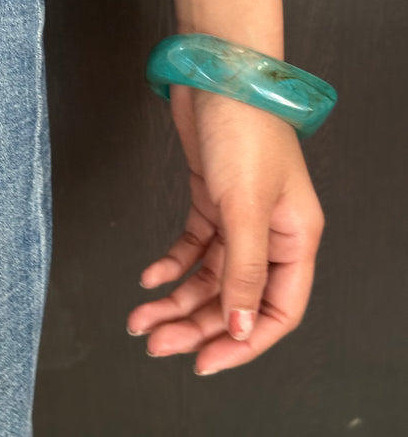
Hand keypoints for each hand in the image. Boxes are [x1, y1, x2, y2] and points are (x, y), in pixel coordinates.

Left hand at [126, 83, 324, 374]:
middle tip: (158, 342)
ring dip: (177, 298)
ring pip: (210, 276)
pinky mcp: (211, 200)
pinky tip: (150, 274)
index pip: (276, 309)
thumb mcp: (246, 206)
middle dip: (197, 324)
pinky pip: (192, 246)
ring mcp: (239, 217)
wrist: (216, 75)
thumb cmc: (245, 129)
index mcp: (294, 239)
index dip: (243, 342)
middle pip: (235, 297)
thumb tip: (240, 326)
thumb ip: (245, 269)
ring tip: (141, 316)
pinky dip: (172, 263)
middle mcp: (270, 233)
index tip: (204, 361)